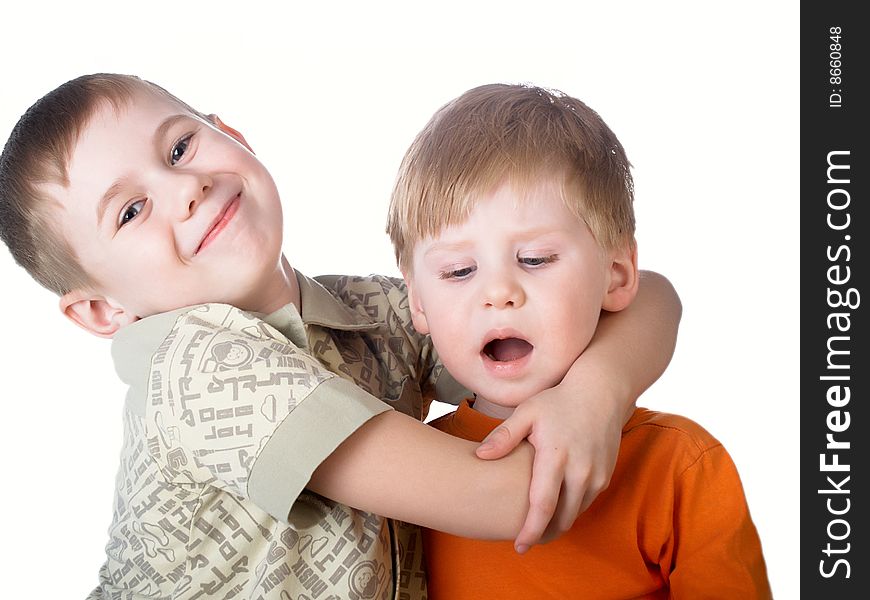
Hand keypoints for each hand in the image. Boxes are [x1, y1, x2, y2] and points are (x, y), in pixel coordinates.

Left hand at [476, 376, 626, 552]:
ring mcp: (596, 476)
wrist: (600, 392)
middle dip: (543, 534)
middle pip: (562, 518)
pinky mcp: (605, 476)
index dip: (530, 531)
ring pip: (575, 513)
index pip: (543, 506)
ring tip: (537, 528)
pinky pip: (585, 502)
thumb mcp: (527, 412)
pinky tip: (555, 508)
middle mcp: (580, 471)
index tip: (519, 546)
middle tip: (524, 541)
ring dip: (557, 524)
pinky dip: (570, 510)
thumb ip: (504, 436)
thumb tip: (480, 456)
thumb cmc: (558, 401)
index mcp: (556, 457)